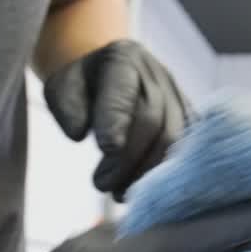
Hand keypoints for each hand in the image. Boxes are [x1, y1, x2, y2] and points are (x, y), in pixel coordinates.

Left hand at [43, 39, 189, 199]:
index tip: (105, 149)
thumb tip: (85, 136)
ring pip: (175, 138)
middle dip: (128, 159)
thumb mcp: (61, 88)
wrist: (108, 76)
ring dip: (148, 172)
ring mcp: (178, 97)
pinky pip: (188, 148)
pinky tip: (146, 190)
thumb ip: (69, 109)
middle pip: (153, 120)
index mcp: (123, 58)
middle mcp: (158, 75)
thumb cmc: (82, 87)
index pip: (123, 91)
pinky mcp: (189, 118)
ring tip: (121, 193)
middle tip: (102, 184)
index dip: (116, 120)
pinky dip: (168, 173)